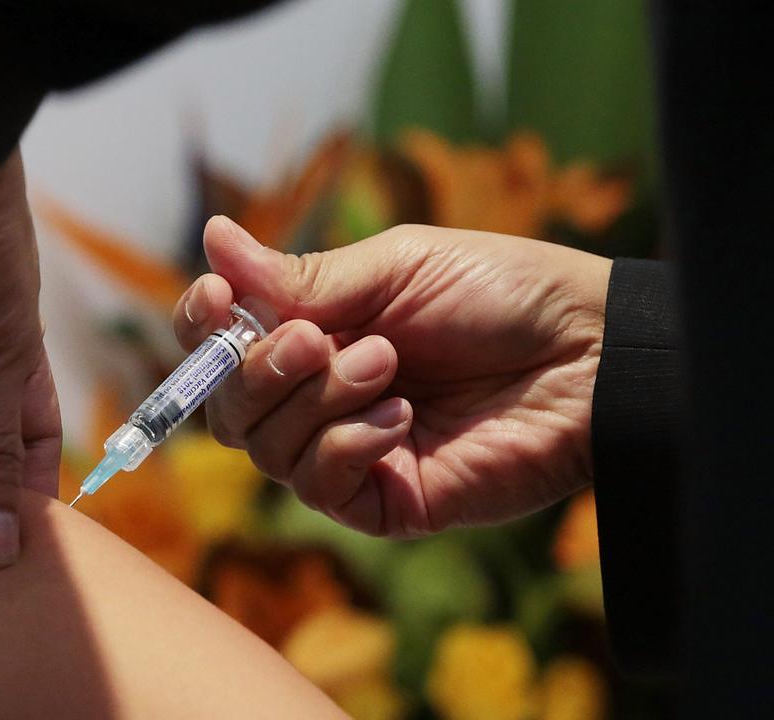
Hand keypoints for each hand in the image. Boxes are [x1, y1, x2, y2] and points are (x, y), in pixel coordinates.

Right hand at [173, 217, 609, 536]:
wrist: (591, 352)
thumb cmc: (500, 292)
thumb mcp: (395, 268)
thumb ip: (301, 277)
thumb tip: (215, 238)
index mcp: (313, 333)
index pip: (221, 346)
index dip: (203, 328)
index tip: (217, 297)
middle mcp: (319, 397)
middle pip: (228, 408)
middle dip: (257, 370)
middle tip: (316, 339)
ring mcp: (349, 453)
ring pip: (268, 448)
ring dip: (318, 400)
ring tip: (387, 364)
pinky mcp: (385, 501)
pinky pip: (319, 487)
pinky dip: (346, 447)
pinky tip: (401, 418)